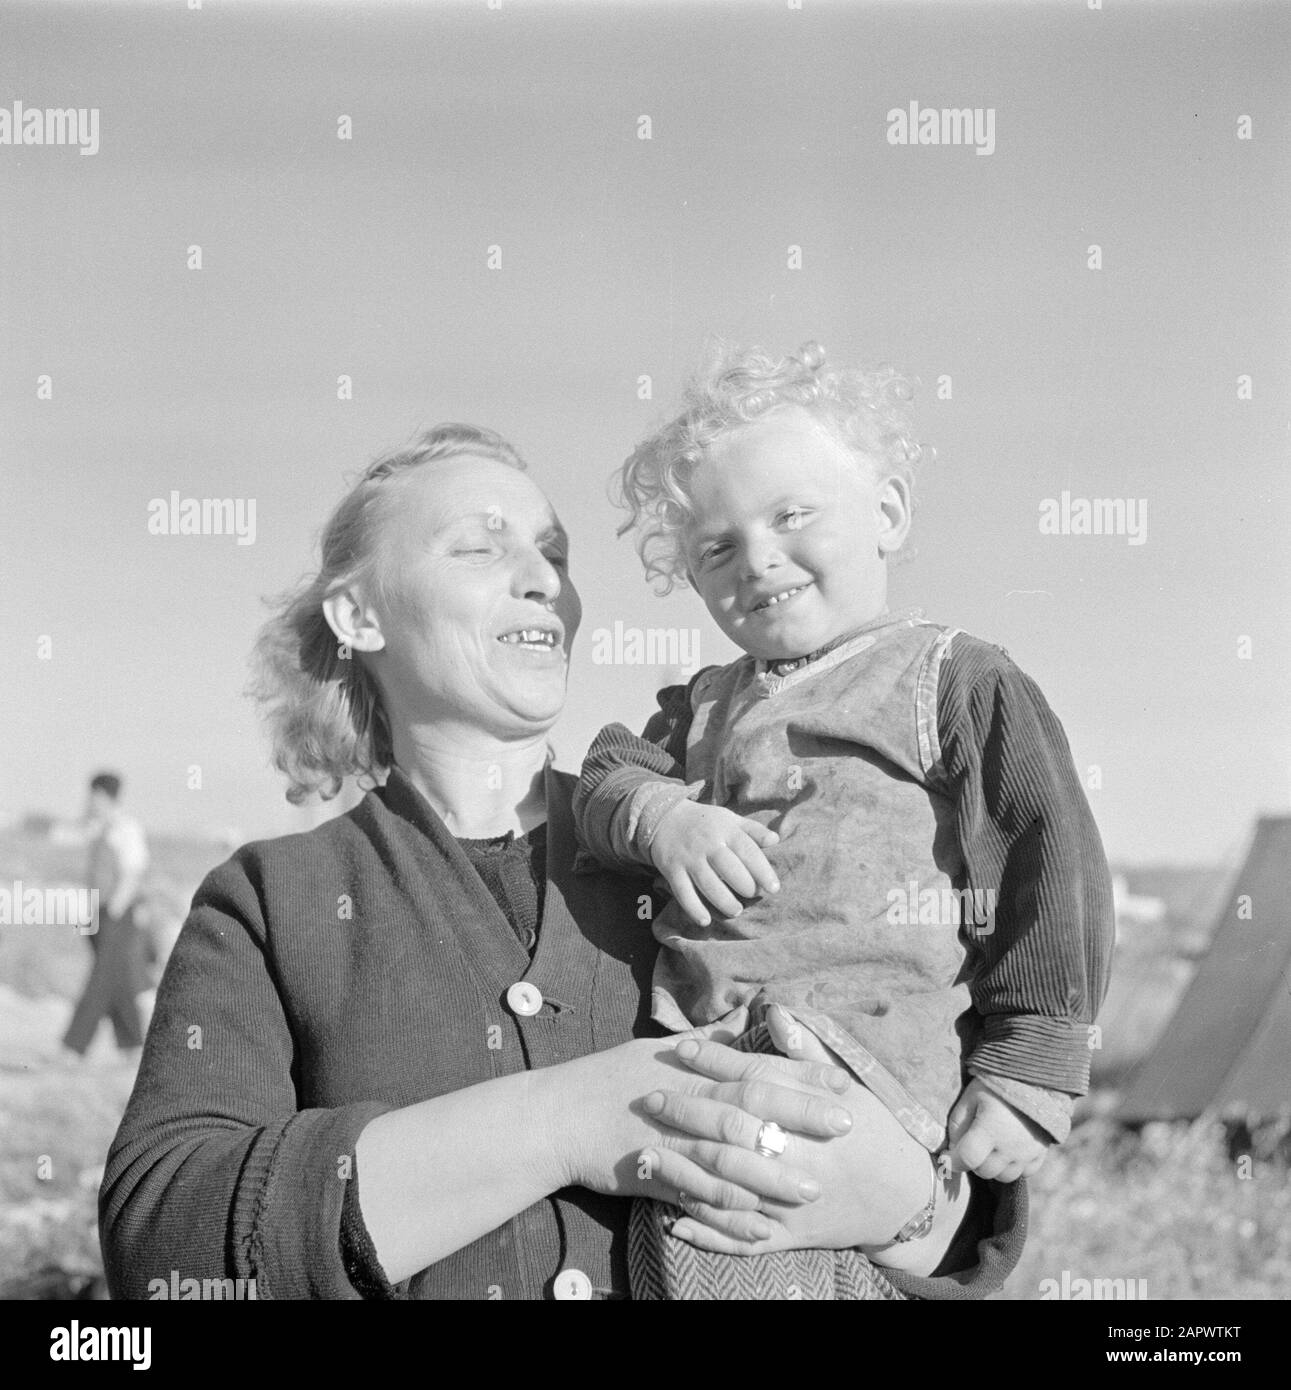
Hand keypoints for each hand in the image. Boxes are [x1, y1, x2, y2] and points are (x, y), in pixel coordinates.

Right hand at [543, 1033, 855, 1238]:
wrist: (554, 1115)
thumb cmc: (607, 1078)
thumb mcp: (655, 1049)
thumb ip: (707, 1041)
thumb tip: (743, 1020)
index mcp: (690, 1067)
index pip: (754, 1066)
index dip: (799, 1073)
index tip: (840, 1079)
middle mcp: (685, 1098)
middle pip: (751, 1105)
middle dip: (801, 1115)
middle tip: (847, 1125)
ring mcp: (668, 1137)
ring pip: (729, 1154)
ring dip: (773, 1172)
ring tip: (812, 1187)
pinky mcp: (652, 1173)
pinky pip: (697, 1195)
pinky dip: (728, 1211)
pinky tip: (760, 1227)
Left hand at [635, 1033, 933, 1254]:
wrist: (907, 1198)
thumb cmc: (875, 1131)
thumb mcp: (852, 1086)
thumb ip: (808, 1054)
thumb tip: (776, 1011)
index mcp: (815, 1115)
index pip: (756, 1080)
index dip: (716, 1062)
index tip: (679, 1048)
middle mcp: (801, 1158)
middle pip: (734, 1130)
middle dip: (688, 1112)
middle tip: (650, 1097)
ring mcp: (793, 1202)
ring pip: (731, 1187)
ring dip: (685, 1171)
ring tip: (643, 1154)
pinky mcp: (791, 1237)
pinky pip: (742, 1239)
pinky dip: (707, 1232)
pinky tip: (672, 1219)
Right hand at [648, 800, 779, 925]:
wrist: (664, 817)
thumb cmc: (705, 822)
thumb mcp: (730, 819)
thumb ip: (753, 830)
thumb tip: (776, 839)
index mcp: (726, 829)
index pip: (748, 851)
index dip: (763, 871)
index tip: (774, 888)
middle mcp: (707, 843)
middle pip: (729, 869)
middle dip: (745, 887)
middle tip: (752, 896)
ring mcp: (689, 858)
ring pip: (708, 884)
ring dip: (724, 902)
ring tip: (736, 911)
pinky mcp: (672, 869)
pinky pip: (683, 892)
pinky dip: (694, 908)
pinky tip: (705, 921)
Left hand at [947, 1077, 1050, 1181]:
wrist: (1033, 1078)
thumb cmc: (995, 1085)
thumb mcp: (970, 1097)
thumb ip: (957, 1125)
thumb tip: (953, 1150)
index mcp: (991, 1129)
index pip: (967, 1159)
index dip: (952, 1162)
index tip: (945, 1157)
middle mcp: (1011, 1146)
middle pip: (984, 1171)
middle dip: (972, 1162)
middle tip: (970, 1145)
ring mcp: (1028, 1153)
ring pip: (1004, 1177)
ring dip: (992, 1167)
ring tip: (989, 1148)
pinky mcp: (1041, 1153)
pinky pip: (1024, 1173)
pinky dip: (1012, 1167)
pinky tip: (1007, 1151)